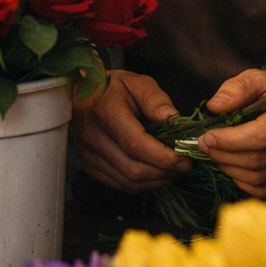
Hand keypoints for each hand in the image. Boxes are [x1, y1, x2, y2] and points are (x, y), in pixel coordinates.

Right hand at [72, 70, 190, 192]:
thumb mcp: (137, 82)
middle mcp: (93, 138)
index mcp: (106, 112)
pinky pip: (118, 183)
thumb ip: (155, 99)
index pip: (135, 144)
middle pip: (132, 168)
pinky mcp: (89, 166)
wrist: (80, 95)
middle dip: (163, 172)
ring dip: (155, 181)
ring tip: (175, 172)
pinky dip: (142, 184)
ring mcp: (89, 155)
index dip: (163, 156)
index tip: (185, 158)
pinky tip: (157, 175)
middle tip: (186, 166)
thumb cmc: (113, 87)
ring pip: (126, 180)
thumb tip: (175, 120)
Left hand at [200, 70, 265, 196]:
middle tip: (206, 145)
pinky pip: (264, 189)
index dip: (229, 140)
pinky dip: (242, 181)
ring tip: (218, 154)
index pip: (260, 135)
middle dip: (224, 155)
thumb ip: (237, 88)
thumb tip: (215, 107)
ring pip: (257, 177)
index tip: (207, 136)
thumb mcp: (260, 79)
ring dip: (230, 168)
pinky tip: (235, 166)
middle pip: (256, 159)